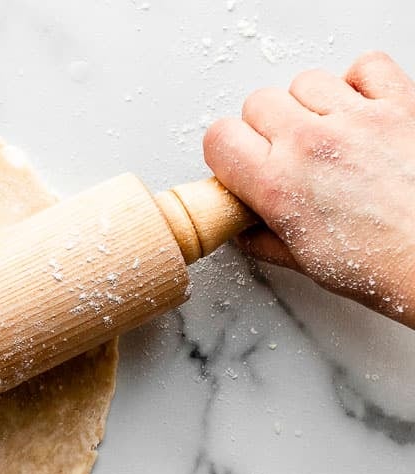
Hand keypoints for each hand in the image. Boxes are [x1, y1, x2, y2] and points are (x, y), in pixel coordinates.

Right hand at [204, 51, 414, 327]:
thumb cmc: (382, 264)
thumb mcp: (304, 261)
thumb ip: (264, 239)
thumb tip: (246, 228)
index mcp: (278, 184)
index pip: (219, 138)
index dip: (225, 150)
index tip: (239, 161)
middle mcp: (311, 144)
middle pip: (259, 102)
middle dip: (265, 126)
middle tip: (283, 151)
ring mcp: (357, 119)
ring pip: (307, 80)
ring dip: (310, 102)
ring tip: (325, 130)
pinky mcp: (399, 105)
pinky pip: (367, 65)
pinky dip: (361, 80)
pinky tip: (360, 108)